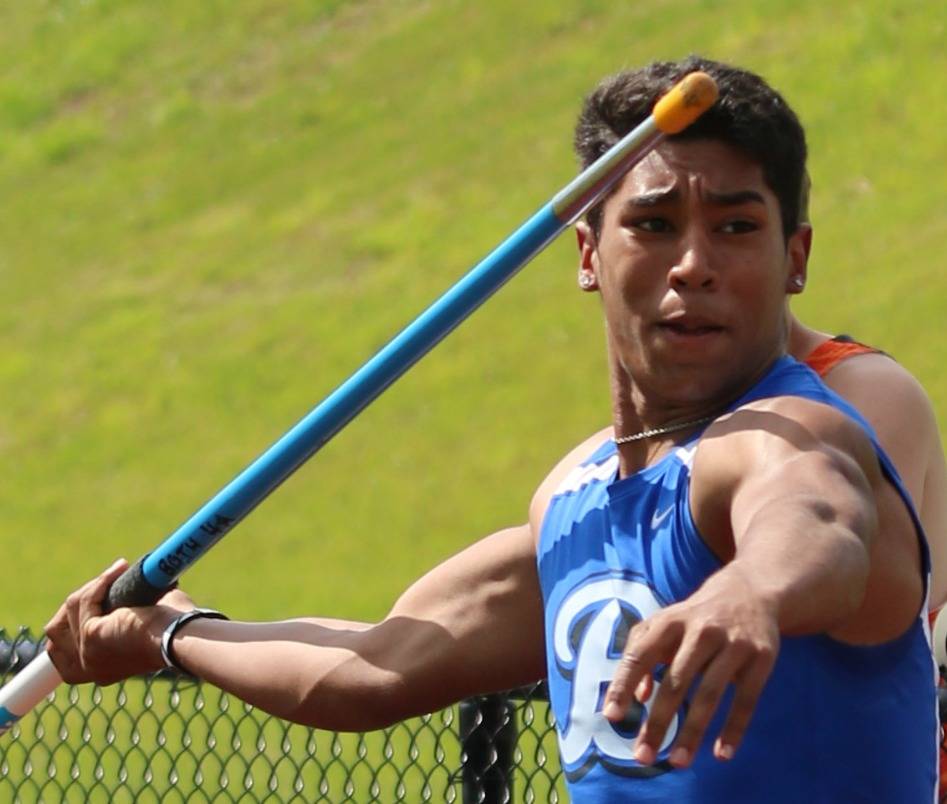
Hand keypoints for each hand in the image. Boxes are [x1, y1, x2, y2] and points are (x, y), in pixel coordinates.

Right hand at [45, 558, 195, 684]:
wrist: (184, 635)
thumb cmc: (177, 627)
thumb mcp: (142, 622)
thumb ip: (126, 611)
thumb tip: (125, 584)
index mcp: (100, 671)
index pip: (60, 654)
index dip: (66, 624)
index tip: (86, 600)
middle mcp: (88, 669)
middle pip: (57, 630)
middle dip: (77, 601)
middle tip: (106, 581)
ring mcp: (87, 655)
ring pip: (72, 608)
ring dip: (95, 586)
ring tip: (120, 572)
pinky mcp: (92, 636)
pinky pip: (85, 600)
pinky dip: (101, 581)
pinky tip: (120, 569)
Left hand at [603, 566, 778, 767]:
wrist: (751, 591)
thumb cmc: (696, 616)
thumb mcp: (666, 622)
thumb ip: (643, 651)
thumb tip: (639, 697)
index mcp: (670, 621)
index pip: (640, 655)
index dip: (623, 685)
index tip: (611, 716)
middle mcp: (700, 630)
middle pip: (675, 681)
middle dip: (658, 721)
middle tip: (642, 757)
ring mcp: (732, 644)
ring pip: (709, 694)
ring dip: (692, 732)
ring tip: (677, 761)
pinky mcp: (761, 657)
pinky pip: (746, 699)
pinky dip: (734, 728)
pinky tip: (721, 753)